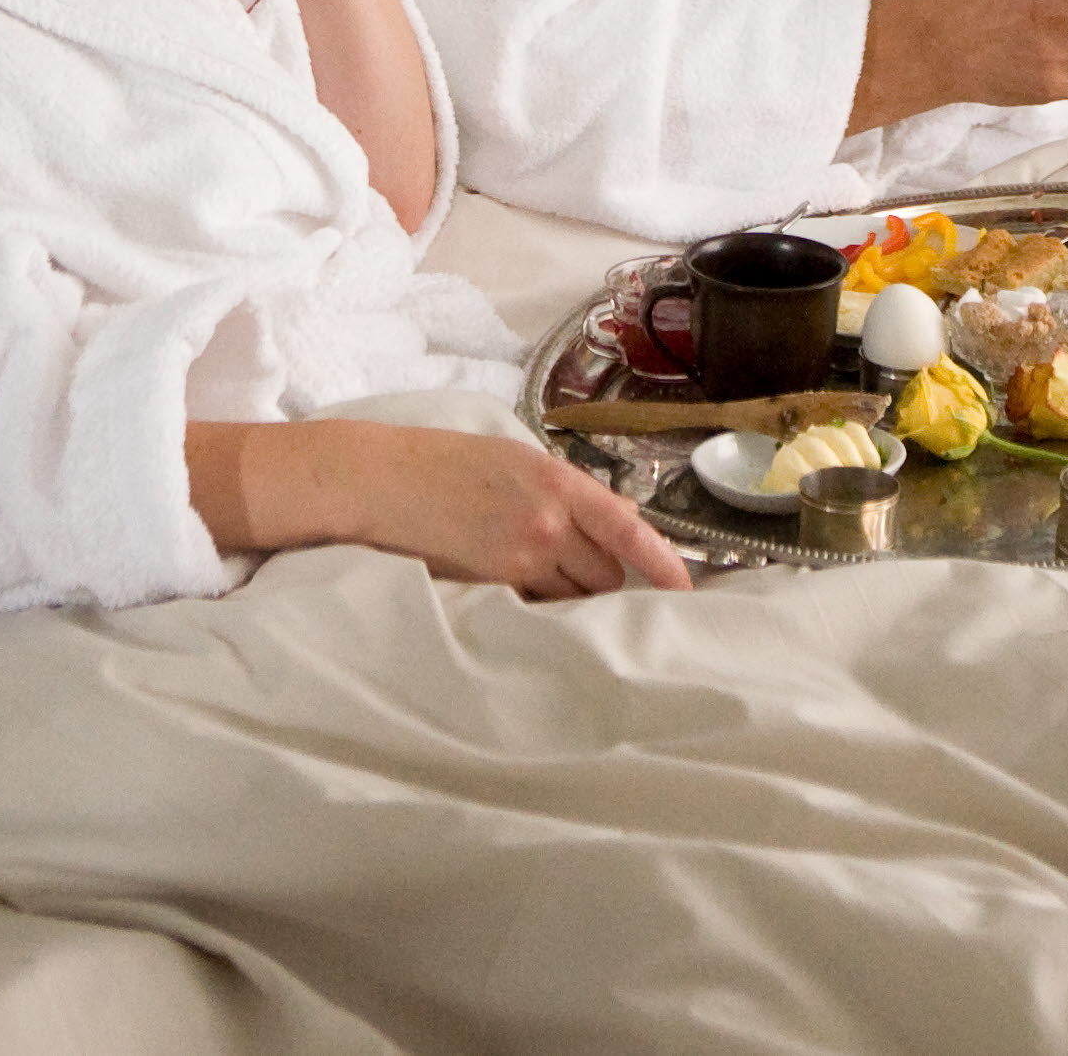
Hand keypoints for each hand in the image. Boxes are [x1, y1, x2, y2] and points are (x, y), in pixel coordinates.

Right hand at [202, 419, 692, 596]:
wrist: (379, 480)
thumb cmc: (442, 464)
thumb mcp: (513, 459)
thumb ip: (566, 490)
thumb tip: (620, 513)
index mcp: (557, 479)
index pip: (629, 528)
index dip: (664, 564)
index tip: (688, 589)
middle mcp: (547, 520)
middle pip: (605, 572)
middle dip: (604, 581)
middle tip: (586, 579)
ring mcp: (519, 556)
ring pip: (572, 596)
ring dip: (572, 598)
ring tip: (547, 586)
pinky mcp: (490, 583)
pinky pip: (533, 607)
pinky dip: (537, 606)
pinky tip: (520, 596)